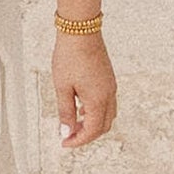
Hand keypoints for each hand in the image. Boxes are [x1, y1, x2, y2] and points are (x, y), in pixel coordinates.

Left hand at [52, 29, 117, 151]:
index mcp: (98, 100)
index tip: (65, 143)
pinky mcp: (108, 79)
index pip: (92, 130)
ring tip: (73, 122)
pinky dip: (95, 111)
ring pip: (107, 115)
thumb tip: (67, 131)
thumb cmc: (70, 56)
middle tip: (69, 136)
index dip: (78, 140)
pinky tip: (81, 107)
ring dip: (92, 123)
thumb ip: (66, 112)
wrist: (81, 30)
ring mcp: (110, 86)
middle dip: (87, 134)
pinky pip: (107, 103)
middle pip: (103, 126)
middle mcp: (109, 95)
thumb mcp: (63, 87)